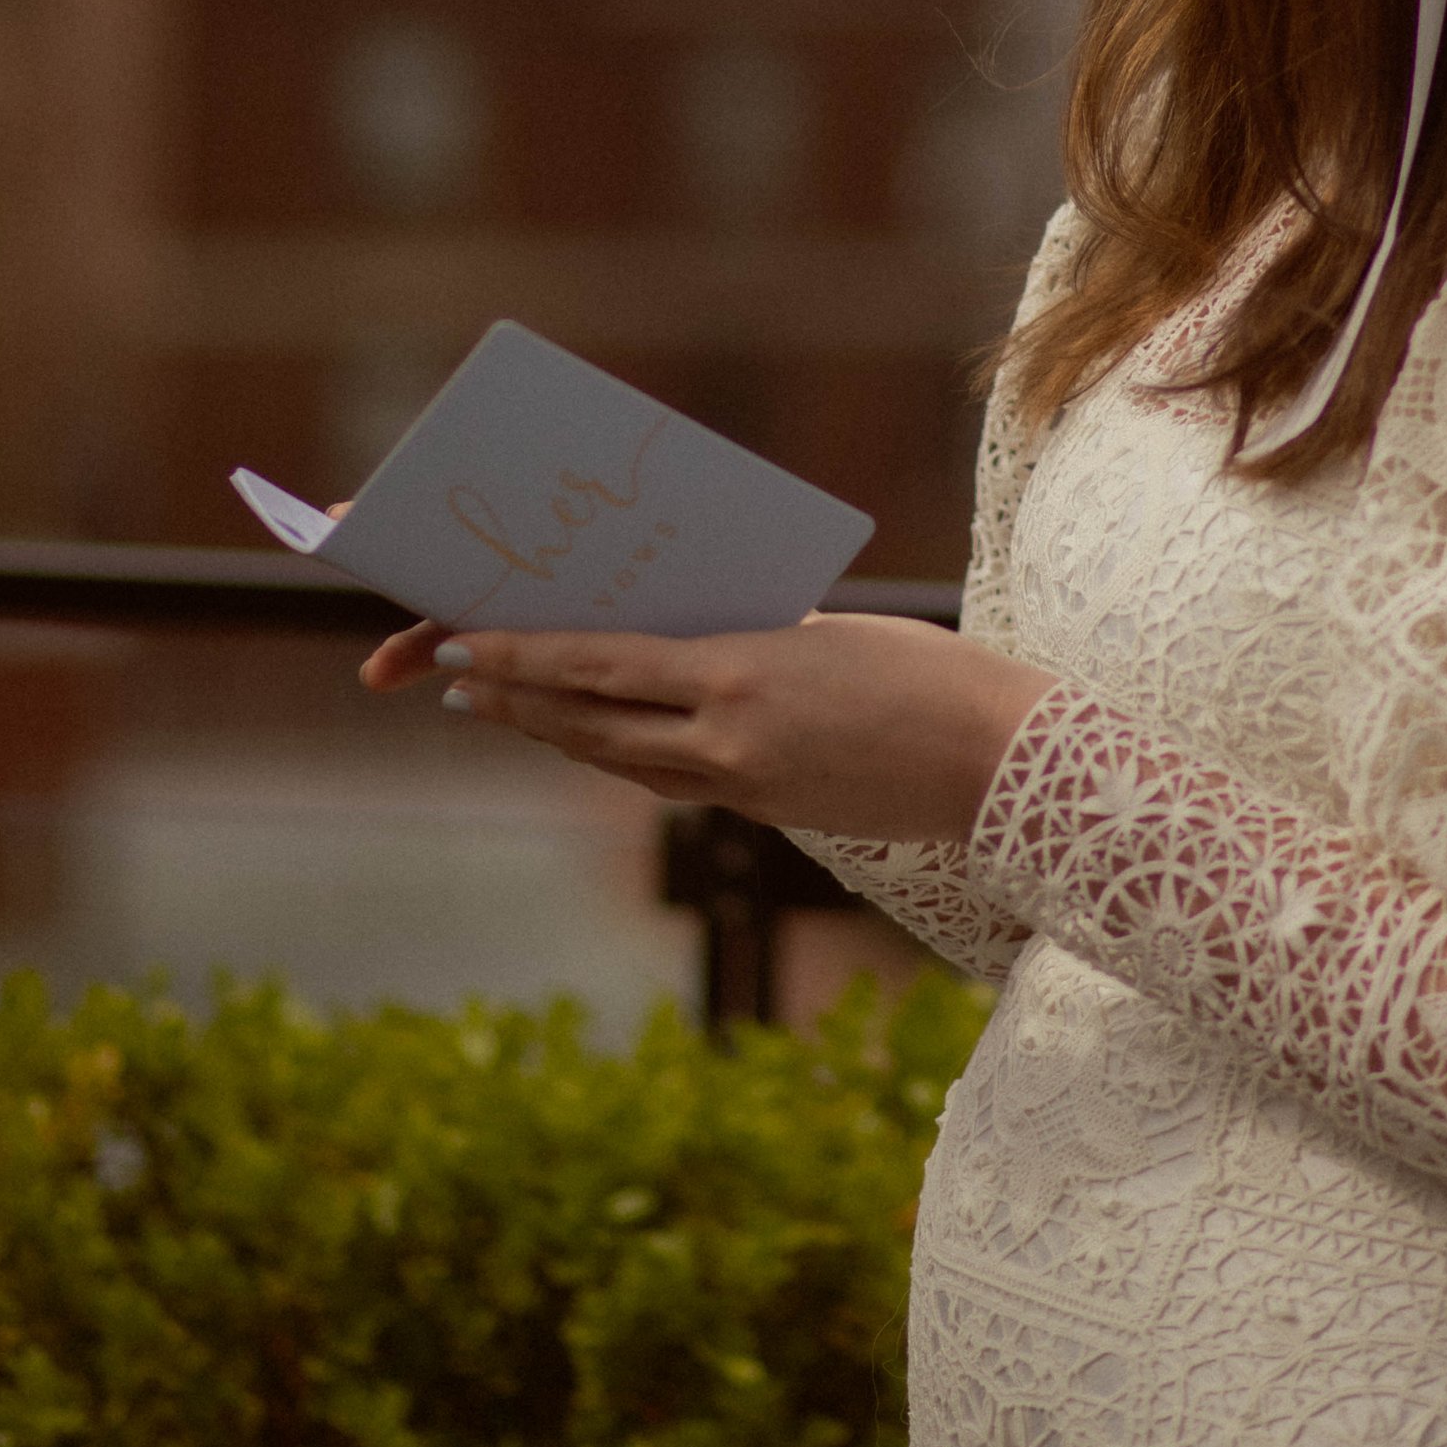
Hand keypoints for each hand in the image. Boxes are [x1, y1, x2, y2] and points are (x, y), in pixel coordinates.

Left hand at [359, 611, 1054, 845]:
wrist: (997, 761)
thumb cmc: (925, 673)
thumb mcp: (823, 635)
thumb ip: (747, 642)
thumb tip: (683, 645)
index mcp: (740, 672)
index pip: (602, 664)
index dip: (522, 658)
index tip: (462, 643)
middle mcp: (727, 736)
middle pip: (592, 719)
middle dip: (514, 698)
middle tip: (450, 674)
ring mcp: (743, 783)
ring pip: (621, 757)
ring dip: (554, 730)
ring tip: (498, 707)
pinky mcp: (765, 810)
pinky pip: (671, 778)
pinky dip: (621, 754)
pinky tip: (596, 739)